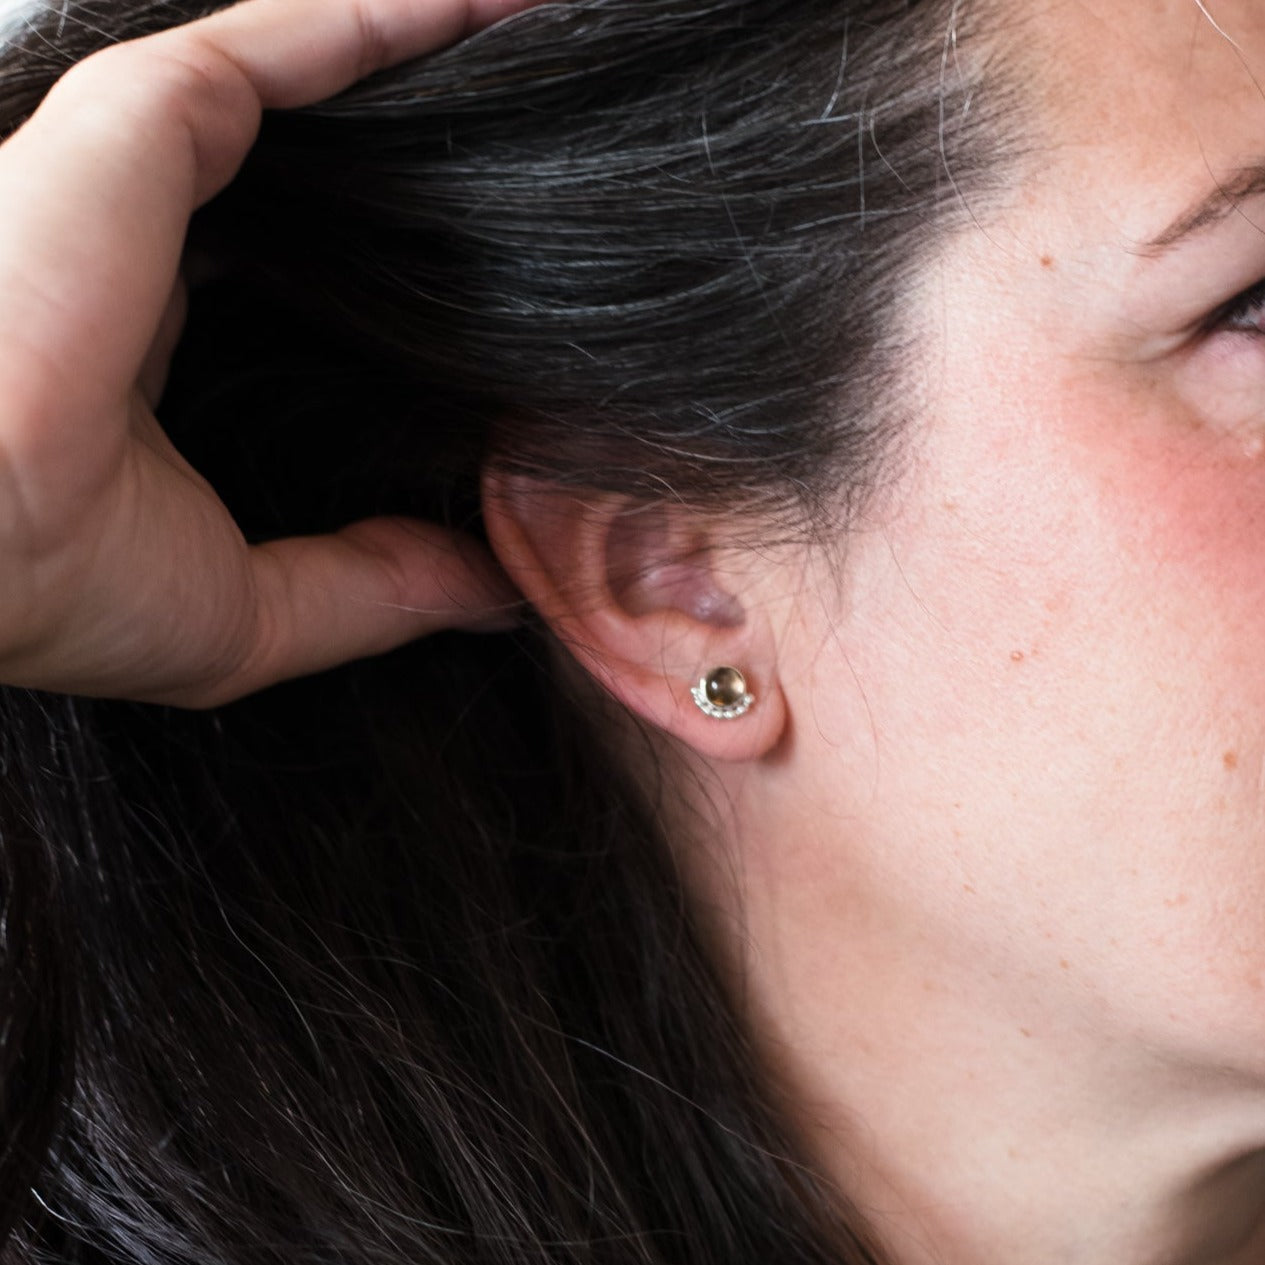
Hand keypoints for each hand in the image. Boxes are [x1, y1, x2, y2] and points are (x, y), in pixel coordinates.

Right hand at [0, 0, 530, 706]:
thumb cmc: (48, 586)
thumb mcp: (253, 612)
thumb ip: (377, 589)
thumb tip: (496, 590)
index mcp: (145, 346)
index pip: (282, 269)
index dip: (381, 258)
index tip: (495, 264)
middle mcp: (136, 244)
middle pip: (300, 164)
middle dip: (410, 135)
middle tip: (540, 131)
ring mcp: (129, 172)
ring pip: (295, 76)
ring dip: (415, 46)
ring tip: (535, 35)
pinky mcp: (134, 118)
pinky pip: (280, 37)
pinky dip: (387, 19)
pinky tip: (488, 10)